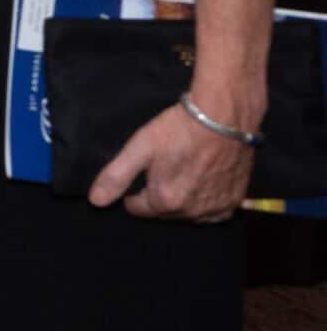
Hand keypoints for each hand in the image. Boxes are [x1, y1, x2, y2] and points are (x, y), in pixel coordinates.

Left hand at [88, 100, 256, 221]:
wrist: (223, 116)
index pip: (138, 209)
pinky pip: (214, 214)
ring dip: (181, 202)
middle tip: (161, 172)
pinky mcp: (235, 200)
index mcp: (166, 201)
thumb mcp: (139, 148)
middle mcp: (192, 211)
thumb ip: (116, 176)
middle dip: (158, 198)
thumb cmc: (178, 129)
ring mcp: (216, 207)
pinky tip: (201, 186)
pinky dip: (205, 205)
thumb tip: (95, 201)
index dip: (133, 194)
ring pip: (188, 214)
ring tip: (180, 176)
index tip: (139, 177)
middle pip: (163, 212)